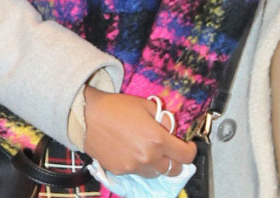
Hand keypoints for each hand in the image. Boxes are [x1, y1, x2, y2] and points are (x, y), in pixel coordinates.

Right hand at [82, 88, 196, 176]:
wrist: (88, 117)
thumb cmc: (117, 107)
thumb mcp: (146, 105)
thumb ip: (163, 119)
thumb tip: (171, 128)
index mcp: (157, 140)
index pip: (185, 156)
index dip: (191, 150)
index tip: (188, 145)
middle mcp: (148, 158)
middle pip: (174, 170)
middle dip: (176, 160)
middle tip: (171, 150)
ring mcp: (134, 168)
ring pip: (157, 174)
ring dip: (159, 165)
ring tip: (152, 151)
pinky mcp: (121, 172)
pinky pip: (139, 173)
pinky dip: (141, 166)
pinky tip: (135, 152)